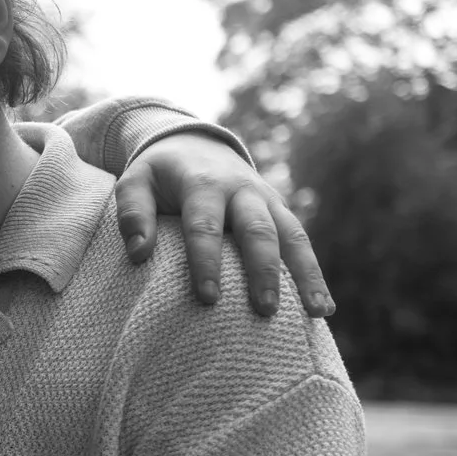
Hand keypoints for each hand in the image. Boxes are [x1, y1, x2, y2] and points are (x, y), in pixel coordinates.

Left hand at [114, 130, 333, 318]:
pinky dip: (314, 273)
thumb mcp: (136, 181)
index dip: (206, 261)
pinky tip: (323, 308)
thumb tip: (138, 253)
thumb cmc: (161, 174)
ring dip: (306, 274)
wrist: (195, 143)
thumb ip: (133, 213)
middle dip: (264, 271)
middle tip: (265, 310)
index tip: (208, 299)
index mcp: (203, 183)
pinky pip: (301, 242)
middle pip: (258, 230)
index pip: (204, 225)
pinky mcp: (280, 211)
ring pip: (293, 235)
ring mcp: (267, 200)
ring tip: (317, 312)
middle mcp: (242, 190)